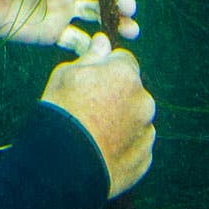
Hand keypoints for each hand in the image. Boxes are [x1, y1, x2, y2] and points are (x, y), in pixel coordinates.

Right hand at [41, 32, 154, 198]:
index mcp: (126, 75)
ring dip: (122, 122)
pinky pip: (136, 146)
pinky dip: (123, 146)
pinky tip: (102, 152)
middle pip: (133, 91)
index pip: (124, 60)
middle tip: (90, 111)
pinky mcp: (144, 159)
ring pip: (136, 119)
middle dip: (117, 96)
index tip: (91, 82)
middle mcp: (144, 101)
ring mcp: (146, 132)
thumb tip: (102, 41)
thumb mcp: (66, 75)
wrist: (63, 166)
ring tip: (94, 135)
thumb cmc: (61, 114)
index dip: (107, 69)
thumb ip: (90, 57)